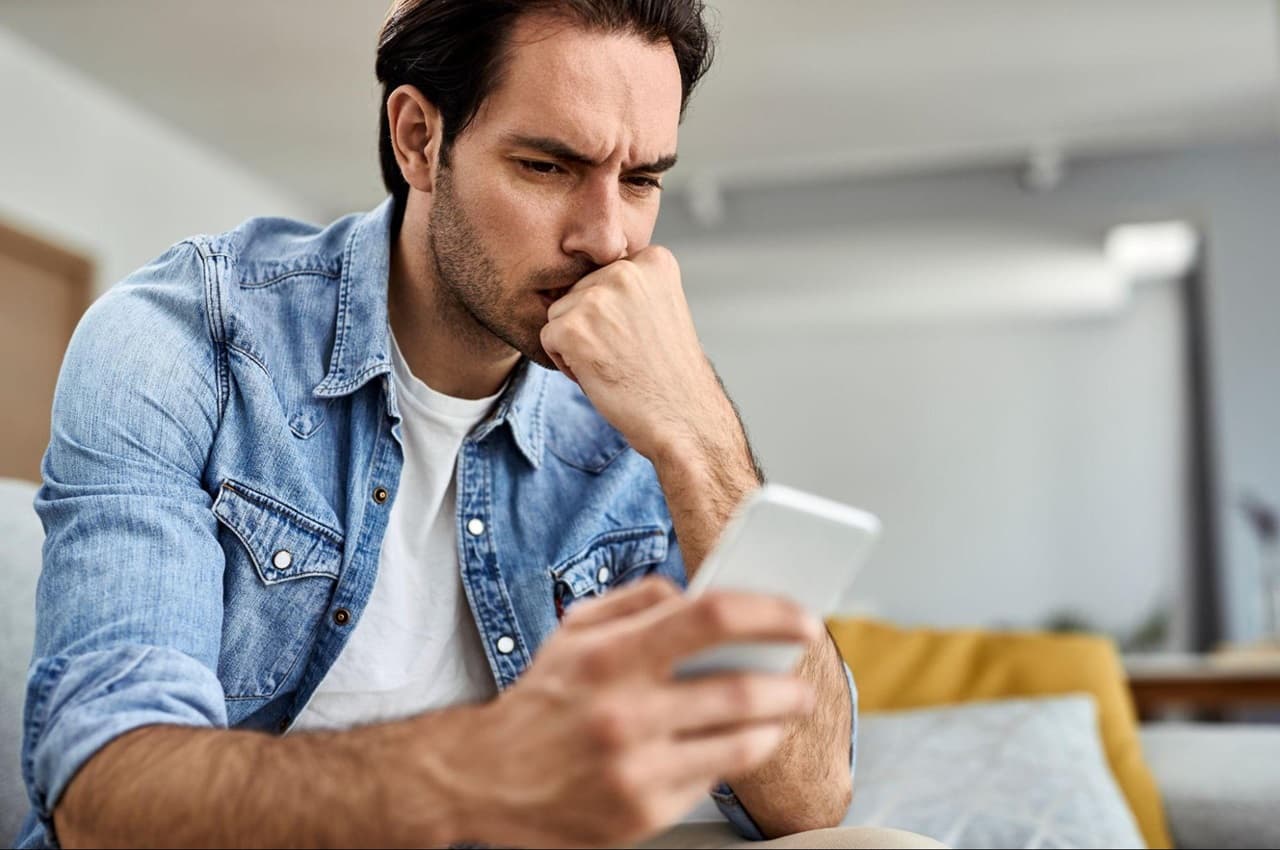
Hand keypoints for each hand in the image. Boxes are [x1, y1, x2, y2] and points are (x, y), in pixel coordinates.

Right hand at [451, 578, 820, 847]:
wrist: (482, 779)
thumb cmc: (540, 701)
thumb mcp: (573, 631)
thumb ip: (637, 601)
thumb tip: (696, 592)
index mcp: (611, 657)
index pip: (710, 618)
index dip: (769, 612)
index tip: (802, 617)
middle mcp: (625, 714)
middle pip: (740, 690)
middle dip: (789, 684)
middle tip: (802, 679)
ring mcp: (636, 770)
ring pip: (741, 744)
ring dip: (776, 725)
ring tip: (782, 712)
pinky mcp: (642, 814)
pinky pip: (712, 782)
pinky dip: (732, 759)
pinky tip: (732, 746)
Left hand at [539, 246, 734, 462]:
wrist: (682, 415)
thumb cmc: (671, 372)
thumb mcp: (662, 308)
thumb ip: (631, 287)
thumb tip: (581, 279)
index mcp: (653, 260)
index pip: (604, 274)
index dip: (613, 311)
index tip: (638, 334)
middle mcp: (625, 270)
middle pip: (579, 290)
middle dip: (592, 324)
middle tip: (626, 353)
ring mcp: (597, 298)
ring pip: (559, 313)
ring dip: (577, 342)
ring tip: (614, 363)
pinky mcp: (572, 327)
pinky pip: (548, 337)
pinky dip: (566, 362)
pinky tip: (599, 374)